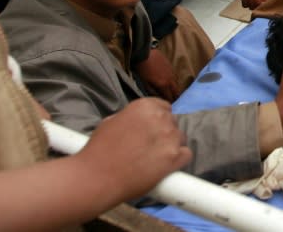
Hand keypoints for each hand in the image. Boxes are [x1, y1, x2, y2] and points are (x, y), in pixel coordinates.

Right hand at [76, 98, 191, 199]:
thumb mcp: (111, 121)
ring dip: (172, 146)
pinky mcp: (174, 157)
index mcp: (145, 106)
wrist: (95, 178)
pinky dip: (179, 160)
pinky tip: (167, 166)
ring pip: (181, 138)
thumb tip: (141, 121)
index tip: (153, 130)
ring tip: (155, 158)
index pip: (165, 107)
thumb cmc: (98, 151)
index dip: (159, 119)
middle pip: (173, 123)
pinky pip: (187, 154)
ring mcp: (169, 138)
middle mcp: (160, 118)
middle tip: (151, 147)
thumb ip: (132, 117)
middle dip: (164, 133)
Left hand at [134, 48, 180, 101]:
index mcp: (163, 85)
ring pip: (176, 84)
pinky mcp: (171, 66)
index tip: (169, 108)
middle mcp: (170, 79)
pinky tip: (170, 83)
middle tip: (175, 103)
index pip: (169, 97)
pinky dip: (174, 82)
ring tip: (173, 95)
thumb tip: (157, 98)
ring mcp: (172, 72)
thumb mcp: (144, 82)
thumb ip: (152, 91)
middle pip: (176, 91)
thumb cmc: (142, 68)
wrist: (144, 53)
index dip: (170, 103)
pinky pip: (175, 77)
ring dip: (175, 90)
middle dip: (176, 98)